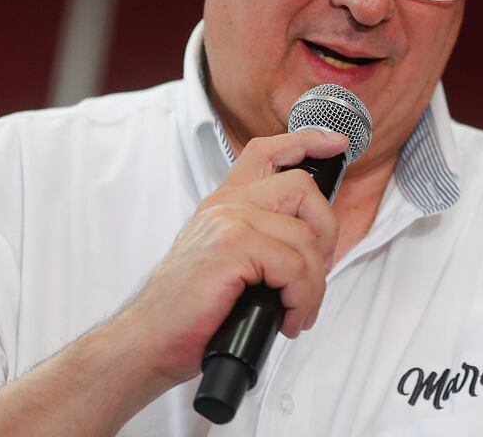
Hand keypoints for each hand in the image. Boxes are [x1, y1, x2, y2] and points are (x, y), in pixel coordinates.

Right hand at [111, 129, 346, 385]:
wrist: (146, 340)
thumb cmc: (187, 311)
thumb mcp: (224, 261)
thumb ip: (258, 239)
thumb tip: (310, 244)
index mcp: (225, 204)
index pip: (268, 152)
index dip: (306, 141)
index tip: (335, 143)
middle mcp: (226, 205)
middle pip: (302, 188)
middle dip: (326, 232)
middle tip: (318, 272)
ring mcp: (229, 222)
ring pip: (305, 238)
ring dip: (313, 285)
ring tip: (297, 312)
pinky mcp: (233, 248)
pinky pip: (295, 266)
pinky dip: (301, 298)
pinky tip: (287, 319)